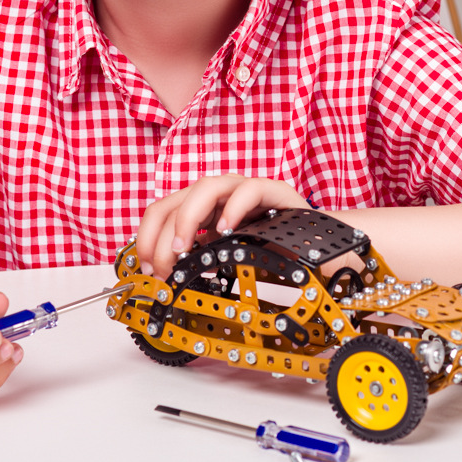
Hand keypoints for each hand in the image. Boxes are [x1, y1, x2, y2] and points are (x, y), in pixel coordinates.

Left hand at [133, 176, 307, 276]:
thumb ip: (197, 258)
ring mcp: (244, 188)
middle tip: (163, 268)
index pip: (161, 211)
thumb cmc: (267, 250)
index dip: (147, 239)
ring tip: (183, 247)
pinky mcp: (273, 190)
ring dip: (186, 219)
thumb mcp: (221, 257)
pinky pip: (250, 189)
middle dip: (161, 238)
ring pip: (206, 186)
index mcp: (203, 207)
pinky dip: (234, 208)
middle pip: (175, 201)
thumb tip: (165, 275)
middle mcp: (220, 193)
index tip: (148, 269)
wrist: (313, 247)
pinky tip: (226, 231)